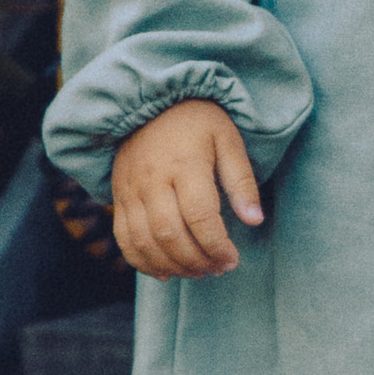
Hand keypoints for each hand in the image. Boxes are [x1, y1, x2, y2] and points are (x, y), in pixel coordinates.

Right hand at [110, 98, 264, 277]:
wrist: (149, 102)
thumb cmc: (197, 121)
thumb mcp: (227, 140)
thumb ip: (241, 181)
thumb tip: (254, 220)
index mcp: (185, 164)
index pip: (200, 217)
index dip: (217, 246)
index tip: (232, 260)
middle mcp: (153, 180)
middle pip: (171, 235)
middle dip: (197, 261)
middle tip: (218, 269)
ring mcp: (131, 190)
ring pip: (145, 242)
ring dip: (173, 266)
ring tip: (197, 272)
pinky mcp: (118, 197)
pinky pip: (124, 239)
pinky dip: (142, 262)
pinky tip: (165, 272)